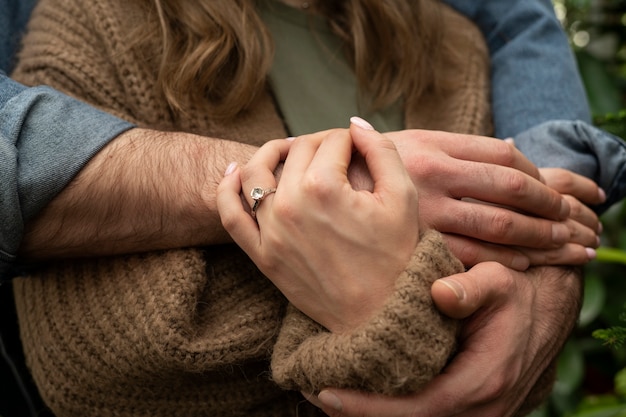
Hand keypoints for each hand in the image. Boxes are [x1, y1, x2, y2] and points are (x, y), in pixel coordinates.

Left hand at [217, 118, 418, 332]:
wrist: (379, 315)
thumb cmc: (396, 257)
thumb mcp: (402, 198)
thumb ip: (381, 150)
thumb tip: (355, 124)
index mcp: (324, 188)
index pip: (333, 142)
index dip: (350, 139)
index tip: (359, 148)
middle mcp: (290, 205)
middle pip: (297, 151)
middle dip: (319, 143)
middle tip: (336, 152)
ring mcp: (271, 231)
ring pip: (255, 172)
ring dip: (271, 152)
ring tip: (287, 149)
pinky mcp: (261, 254)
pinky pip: (229, 214)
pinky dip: (227, 188)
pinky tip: (236, 172)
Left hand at [308, 264, 581, 416]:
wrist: (545, 316)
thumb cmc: (516, 296)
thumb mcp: (500, 282)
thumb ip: (473, 288)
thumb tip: (441, 294)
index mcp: (482, 382)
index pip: (417, 408)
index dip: (370, 407)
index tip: (327, 392)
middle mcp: (480, 409)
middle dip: (359, 414)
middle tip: (312, 391)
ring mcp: (475, 414)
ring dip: (371, 413)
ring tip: (325, 392)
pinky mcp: (467, 409)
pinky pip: (424, 415)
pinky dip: (389, 409)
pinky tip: (359, 392)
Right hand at [349, 130, 598, 268]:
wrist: (312, 200)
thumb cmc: (362, 170)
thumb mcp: (403, 145)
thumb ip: (454, 146)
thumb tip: (511, 148)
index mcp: (432, 146)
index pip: (505, 155)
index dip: (540, 174)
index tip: (554, 189)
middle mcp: (432, 176)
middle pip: (513, 189)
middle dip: (553, 206)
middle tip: (576, 220)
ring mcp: (425, 213)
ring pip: (501, 225)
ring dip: (543, 236)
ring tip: (568, 245)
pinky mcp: (417, 247)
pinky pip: (475, 256)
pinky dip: (508, 260)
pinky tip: (527, 264)